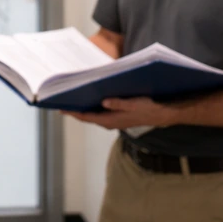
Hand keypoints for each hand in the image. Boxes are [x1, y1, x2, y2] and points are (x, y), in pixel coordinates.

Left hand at [62, 97, 177, 129]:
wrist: (162, 114)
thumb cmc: (149, 108)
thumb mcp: (135, 104)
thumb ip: (119, 104)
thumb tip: (104, 102)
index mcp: (111, 120)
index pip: (87, 117)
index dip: (73, 112)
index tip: (60, 108)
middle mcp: (110, 122)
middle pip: (87, 116)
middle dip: (74, 110)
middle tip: (60, 102)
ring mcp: (113, 120)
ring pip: (92, 115)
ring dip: (82, 108)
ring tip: (70, 99)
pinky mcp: (117, 117)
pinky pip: (99, 113)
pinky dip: (91, 107)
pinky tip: (88, 99)